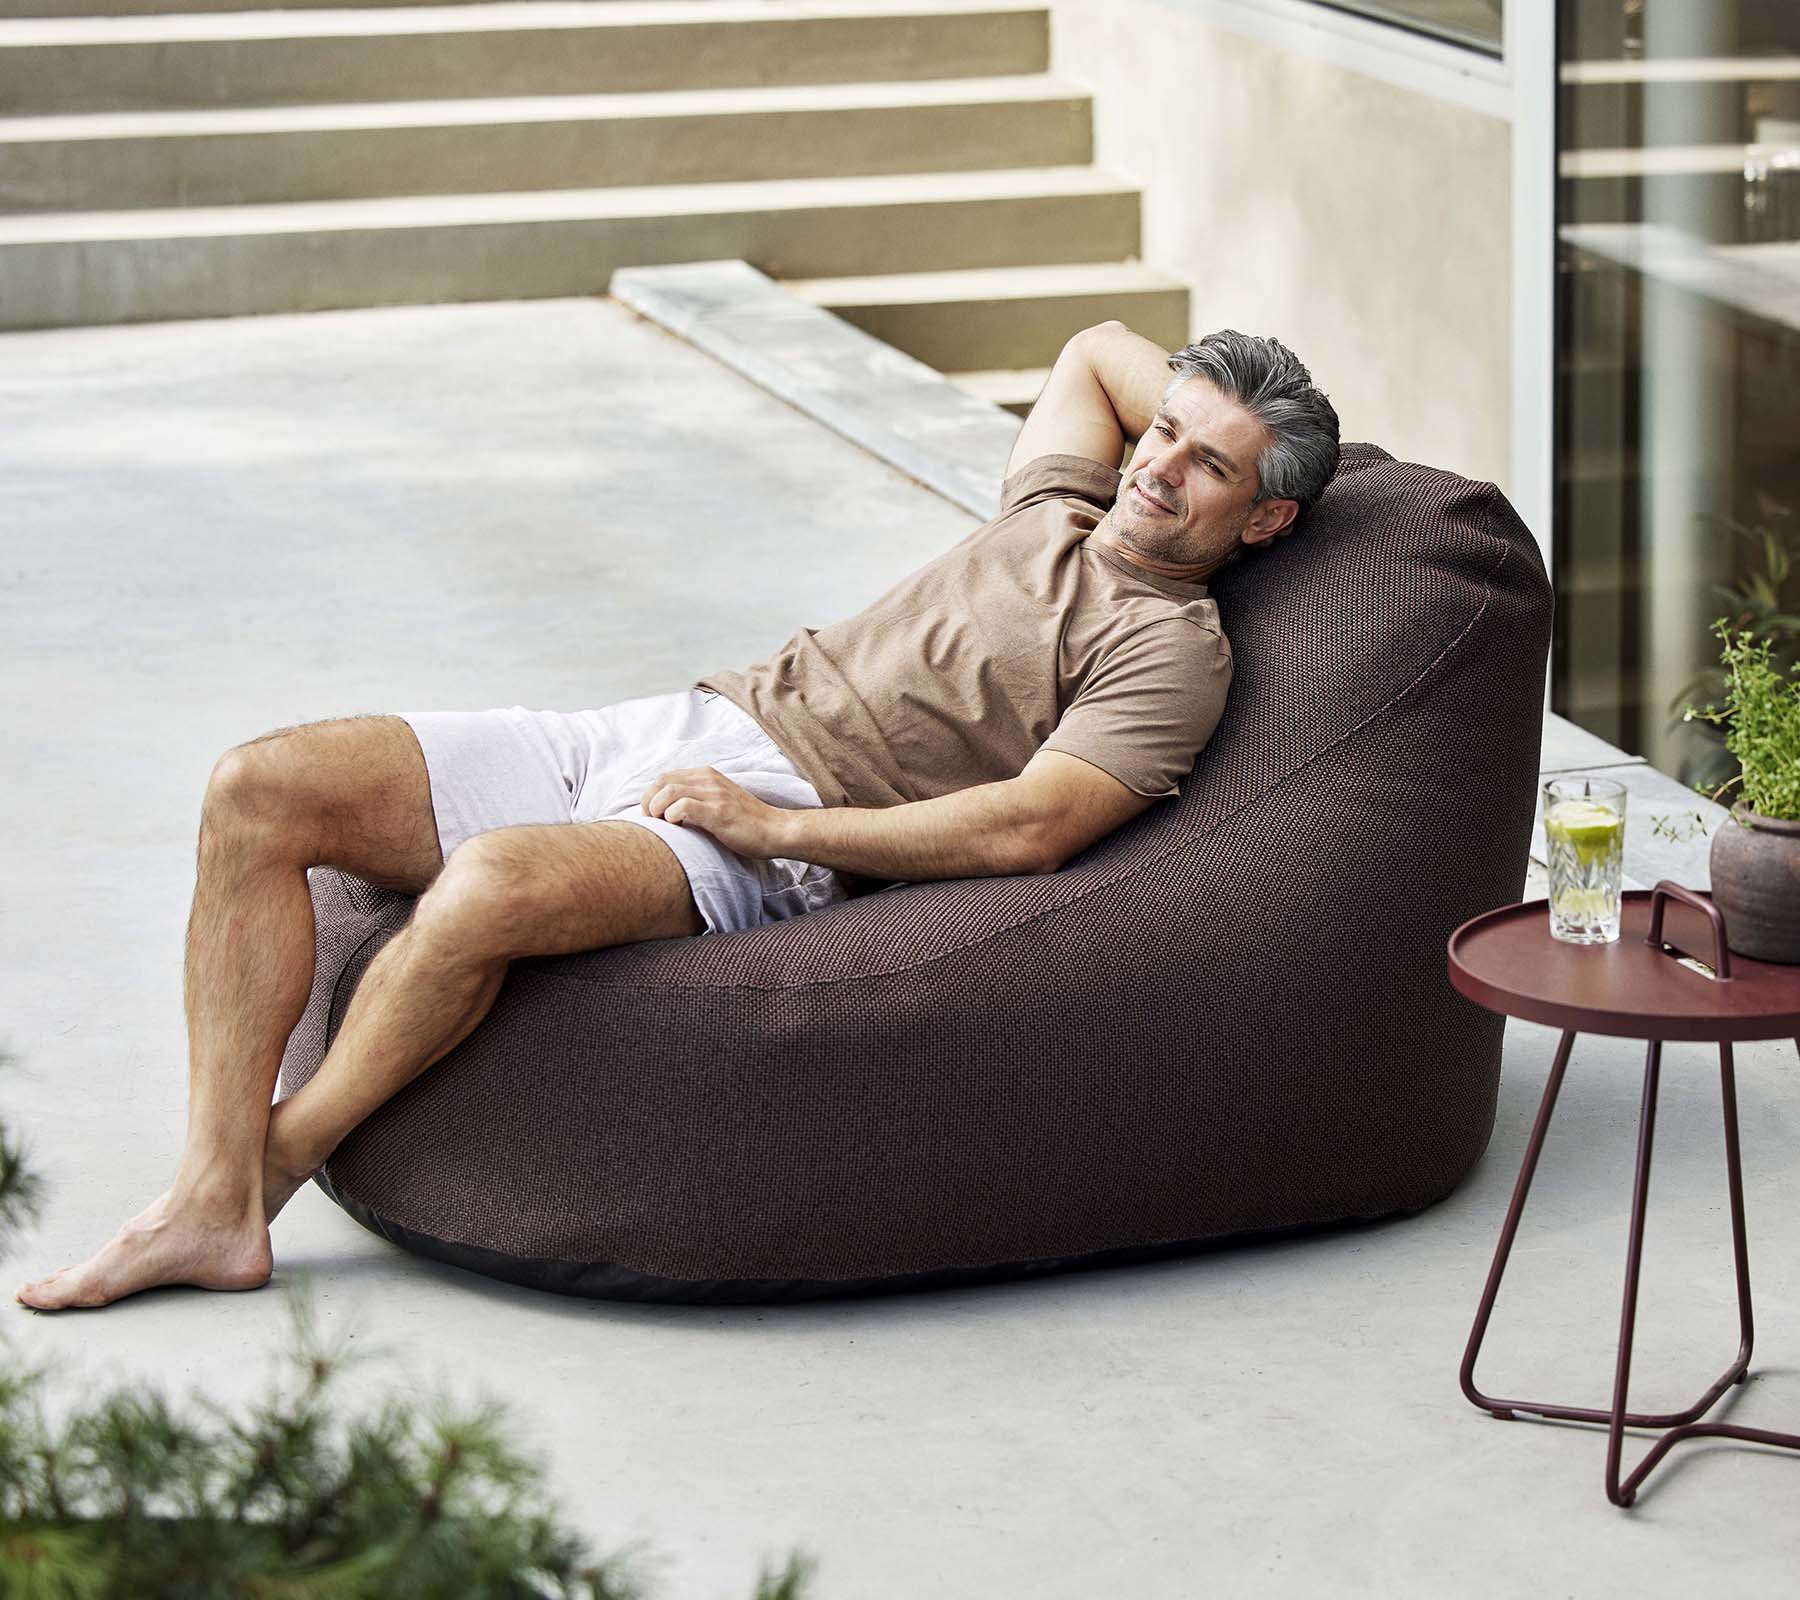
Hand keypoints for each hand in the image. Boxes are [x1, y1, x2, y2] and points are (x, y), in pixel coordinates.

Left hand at [640, 766, 791, 859]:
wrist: (776, 830)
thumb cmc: (748, 823)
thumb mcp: (720, 803)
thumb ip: (699, 799)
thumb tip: (668, 811)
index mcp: (708, 775)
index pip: (665, 777)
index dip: (651, 796)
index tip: (654, 817)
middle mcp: (709, 780)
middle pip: (661, 781)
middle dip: (649, 802)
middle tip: (653, 822)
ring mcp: (715, 794)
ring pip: (668, 791)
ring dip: (657, 809)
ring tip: (663, 826)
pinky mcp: (719, 812)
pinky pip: (683, 806)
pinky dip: (672, 817)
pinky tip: (679, 828)